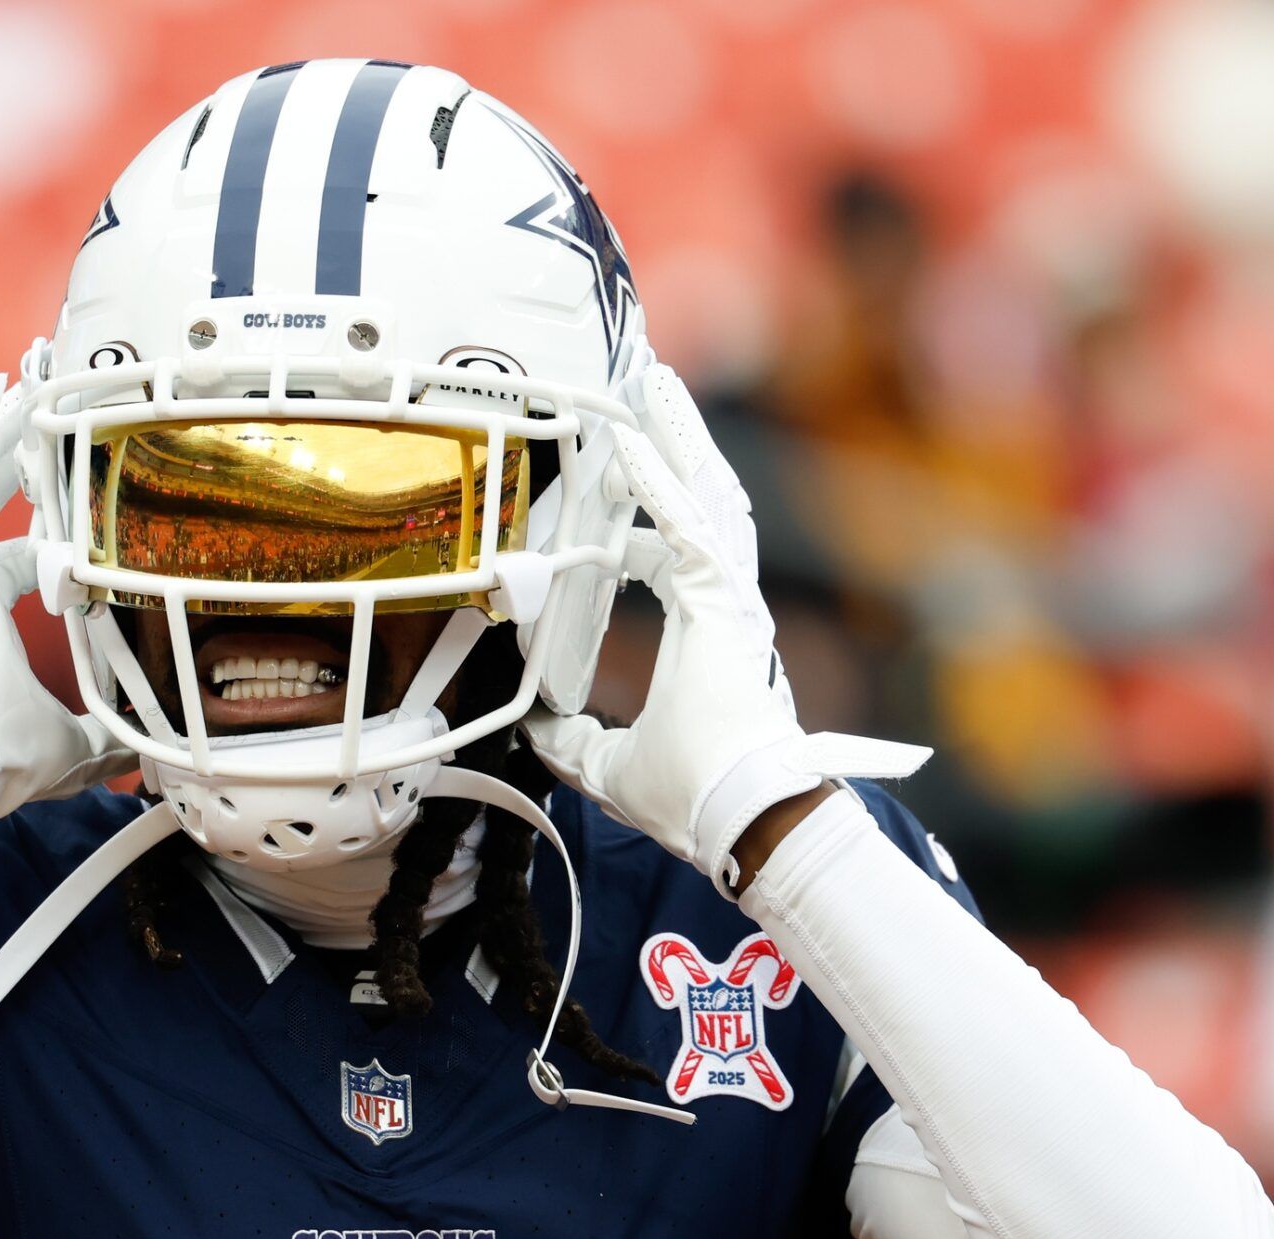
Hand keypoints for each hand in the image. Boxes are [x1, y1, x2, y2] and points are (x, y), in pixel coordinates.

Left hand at [523, 365, 927, 896]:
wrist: (737, 819)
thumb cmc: (694, 797)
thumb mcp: (609, 764)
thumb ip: (573, 740)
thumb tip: (535, 729)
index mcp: (704, 634)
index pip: (672, 551)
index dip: (644, 511)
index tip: (611, 484)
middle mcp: (725, 606)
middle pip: (698, 501)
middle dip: (673, 443)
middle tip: (649, 393)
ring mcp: (731, 600)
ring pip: (704, 495)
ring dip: (675, 437)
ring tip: (654, 384)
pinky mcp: (724, 603)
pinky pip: (685, 528)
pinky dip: (656, 482)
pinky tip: (630, 439)